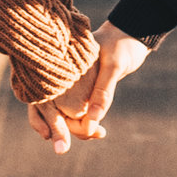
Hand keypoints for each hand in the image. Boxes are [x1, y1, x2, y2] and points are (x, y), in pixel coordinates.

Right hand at [24, 21, 151, 157]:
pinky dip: (85, 123)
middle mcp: (61, 78)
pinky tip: (98, 130)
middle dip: (64, 130)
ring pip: (64, 114)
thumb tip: (92, 120)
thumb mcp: (113, 65)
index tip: (58, 139)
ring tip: (99, 133)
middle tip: (87, 137)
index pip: (45, 101)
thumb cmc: (120, 45)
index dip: (50, 122)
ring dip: (77, 128)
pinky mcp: (82, 91)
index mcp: (60, 68)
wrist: (131, 36)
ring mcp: (71, 86)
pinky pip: (77, 112)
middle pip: (51, 112)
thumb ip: (103, 91)